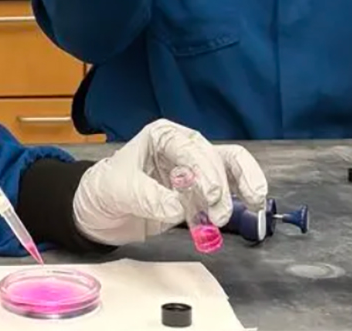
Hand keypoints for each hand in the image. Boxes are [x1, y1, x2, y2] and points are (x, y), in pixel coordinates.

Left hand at [72, 119, 267, 246]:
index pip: (190, 147)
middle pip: (213, 158)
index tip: (211, 194)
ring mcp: (192, 169)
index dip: (204, 169)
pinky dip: (240, 196)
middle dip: (219, 186)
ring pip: (229, 168)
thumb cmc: (104, 190)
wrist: (99, 213)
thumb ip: (148, 197)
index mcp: (161, 136)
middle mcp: (180, 147)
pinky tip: (252, 206)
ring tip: (225, 216)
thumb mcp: (119, 191)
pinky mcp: (198, 191)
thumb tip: (178, 207)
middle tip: (217, 214)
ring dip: (237, 189)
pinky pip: (228, 187)